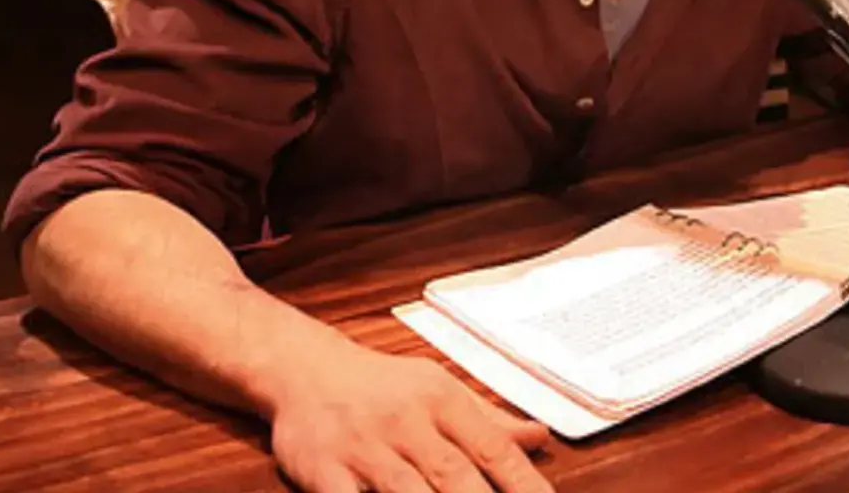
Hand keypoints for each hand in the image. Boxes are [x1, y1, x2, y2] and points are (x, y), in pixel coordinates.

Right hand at [267, 338, 553, 492]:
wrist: (306, 368)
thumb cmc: (385, 387)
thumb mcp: (441, 392)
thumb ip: (490, 422)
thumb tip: (542, 437)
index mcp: (443, 403)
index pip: (494, 449)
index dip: (525, 483)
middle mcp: (408, 424)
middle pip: (455, 476)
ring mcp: (365, 448)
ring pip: (406, 492)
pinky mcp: (323, 469)